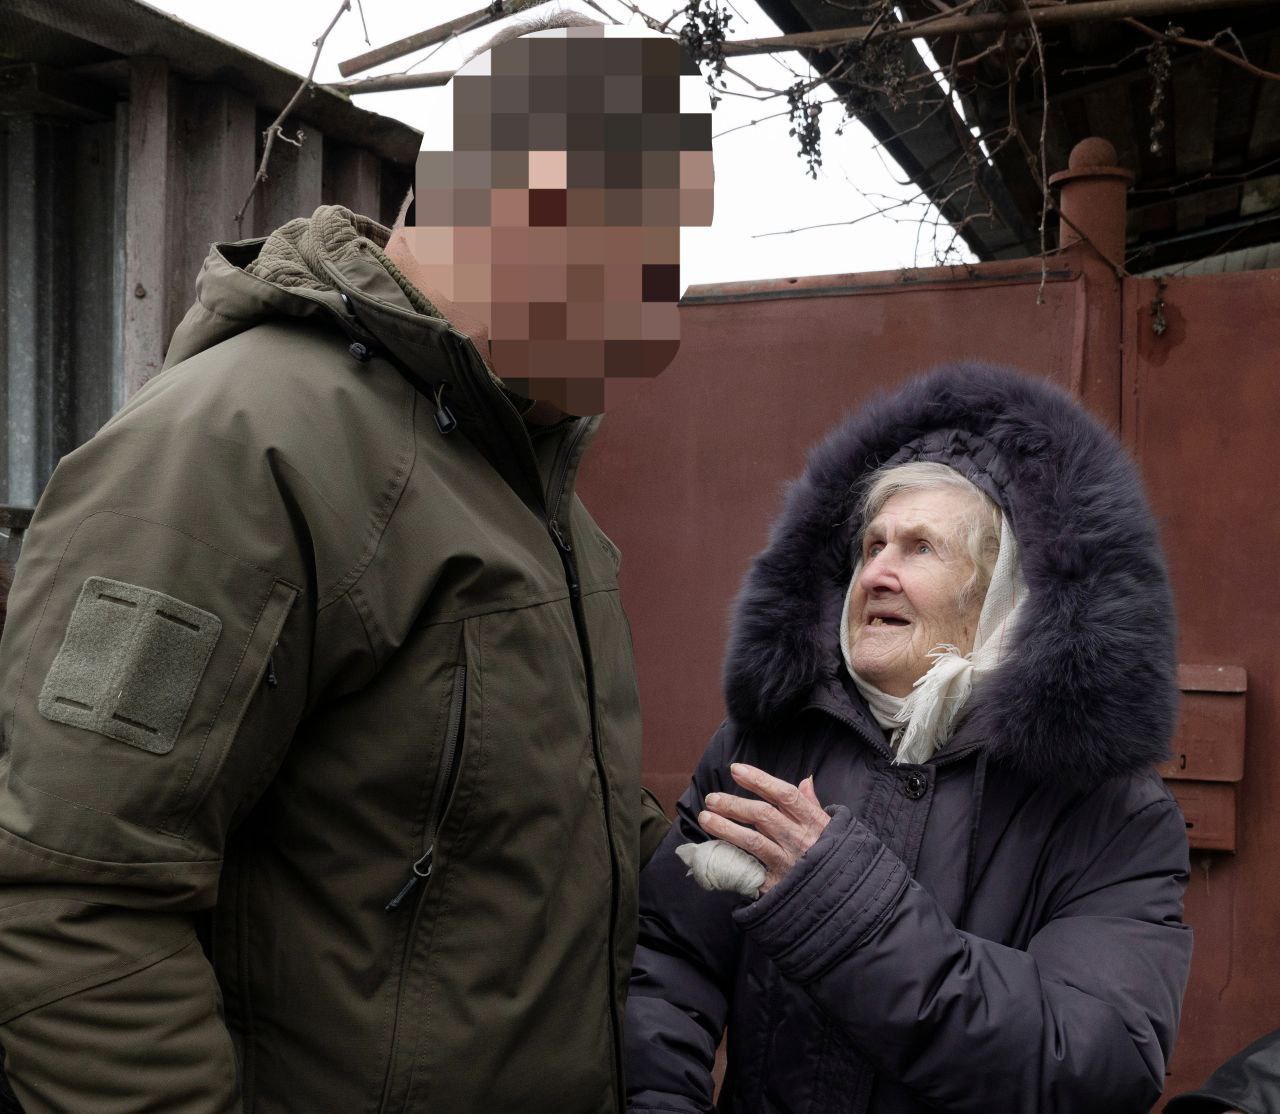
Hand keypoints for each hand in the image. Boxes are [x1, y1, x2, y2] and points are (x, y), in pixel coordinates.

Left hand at [698, 763, 829, 893]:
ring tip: (705, 818)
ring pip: (752, 841)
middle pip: (763, 815)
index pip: (784, 794)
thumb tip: (805, 780)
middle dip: (734, 804)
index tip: (736, 770)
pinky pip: (750, 868)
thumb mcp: (831, 828)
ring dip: (725, 827)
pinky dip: (732, 858)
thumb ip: (812, 804)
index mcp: (813, 822)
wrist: (844, 897)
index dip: (759, 780)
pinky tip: (715, 850)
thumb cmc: (834, 857)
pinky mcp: (777, 884)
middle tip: (711, 799)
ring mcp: (788, 863)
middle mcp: (800, 840)